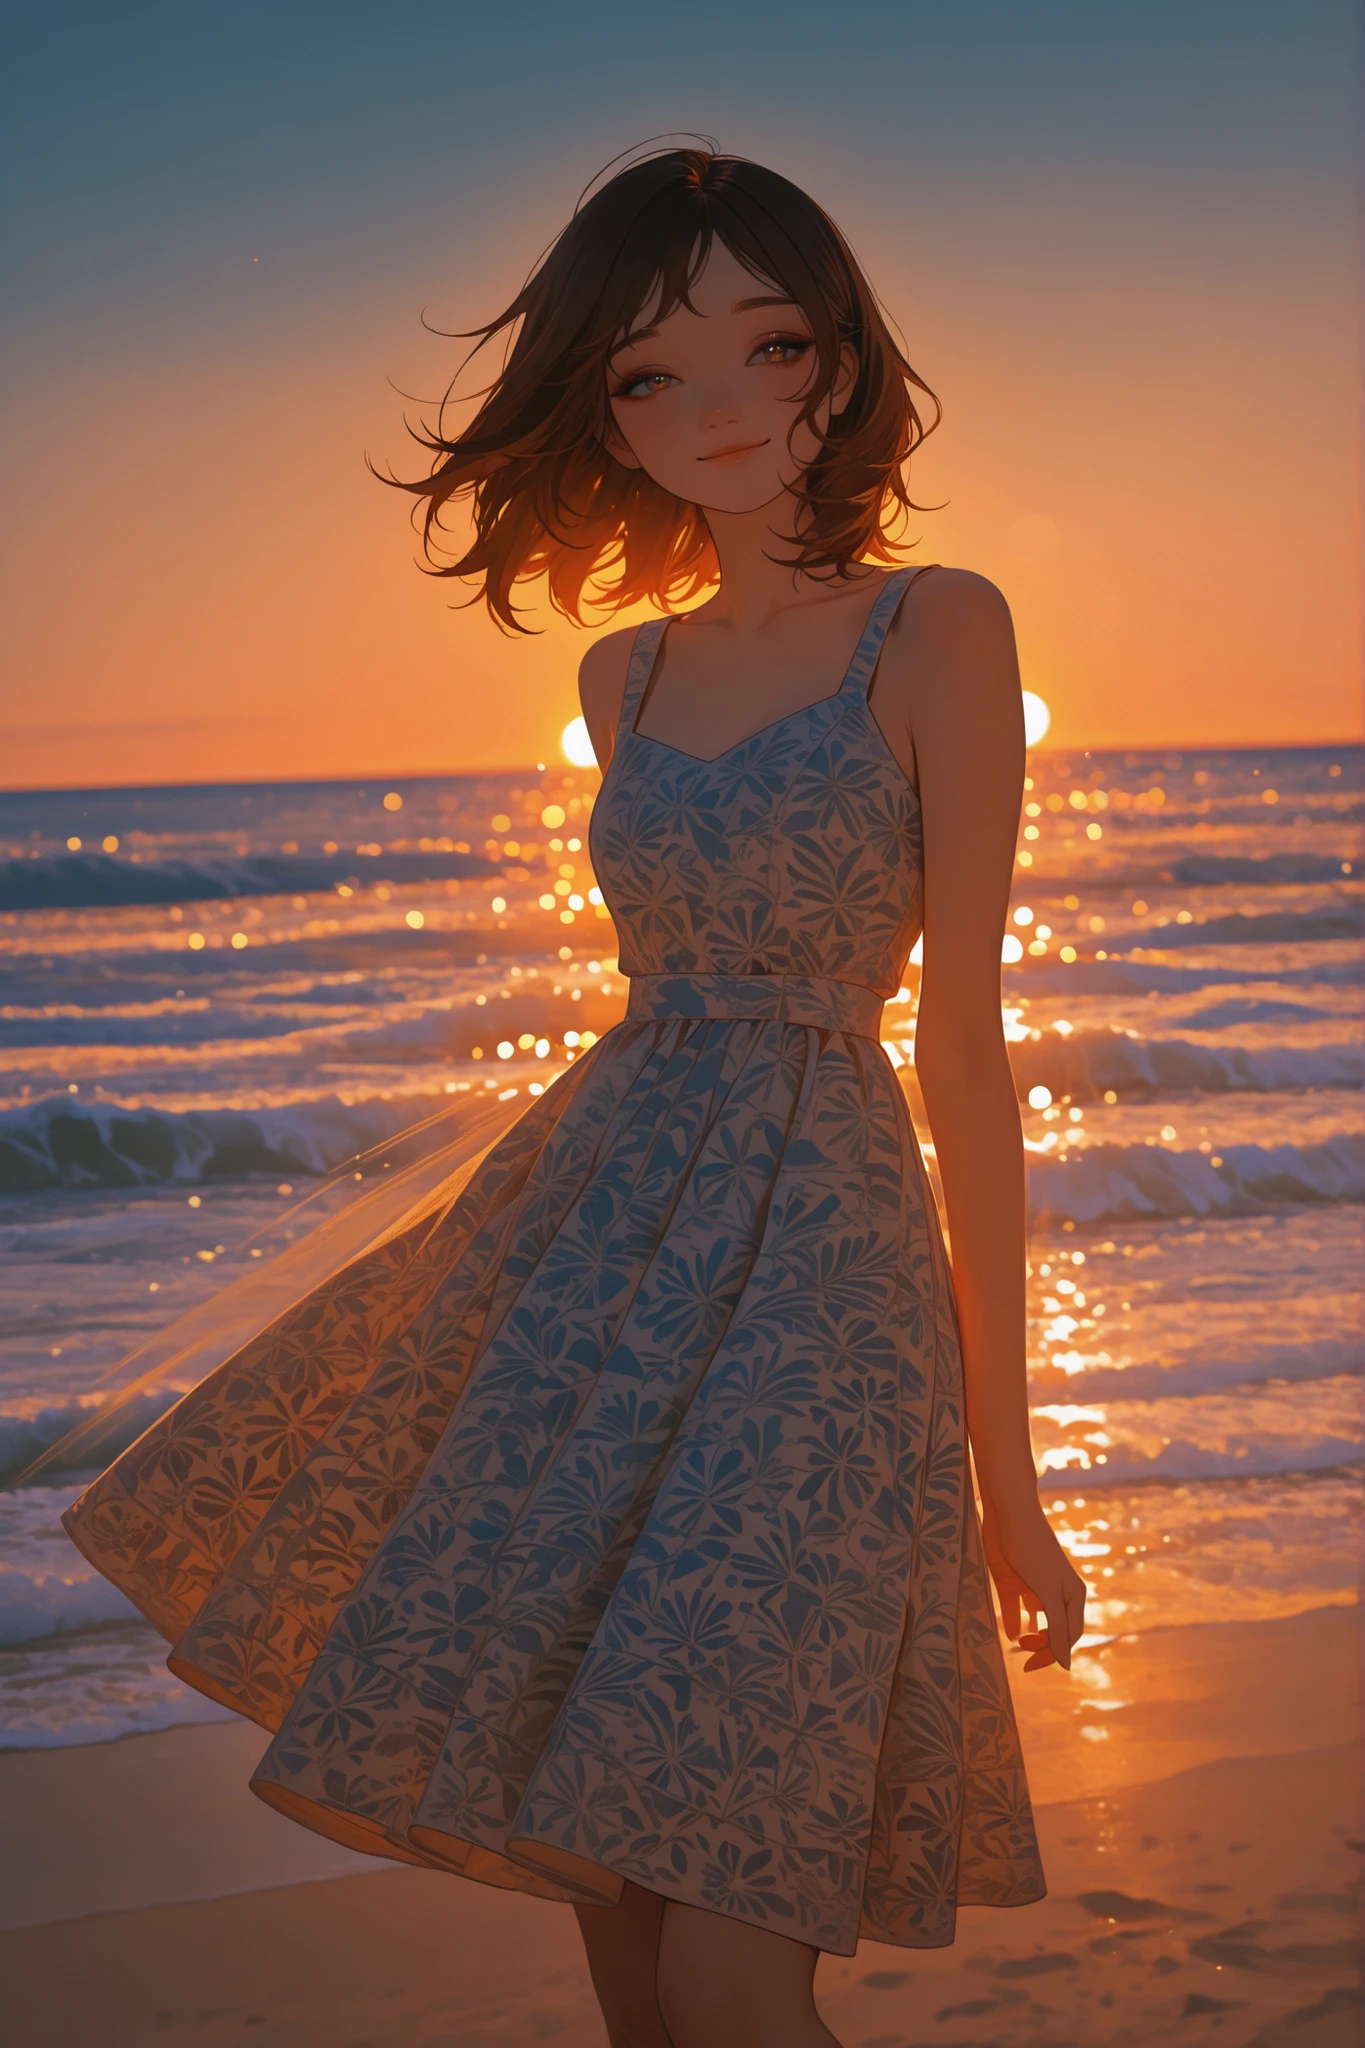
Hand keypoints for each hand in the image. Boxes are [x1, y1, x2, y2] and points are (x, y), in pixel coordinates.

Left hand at [981, 1503, 1086, 1671]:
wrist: (1007, 1514)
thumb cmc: (1032, 1551)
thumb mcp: (1047, 1591)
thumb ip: (1056, 1627)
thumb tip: (1065, 1665)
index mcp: (1072, 1595)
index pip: (1068, 1636)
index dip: (1054, 1653)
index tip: (1033, 1665)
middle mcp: (1055, 1593)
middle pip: (1055, 1631)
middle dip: (1043, 1647)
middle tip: (1024, 1657)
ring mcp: (1034, 1587)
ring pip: (1037, 1621)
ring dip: (1032, 1636)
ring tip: (1021, 1645)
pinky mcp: (1013, 1581)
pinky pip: (1015, 1609)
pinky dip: (1014, 1621)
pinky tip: (1011, 1632)